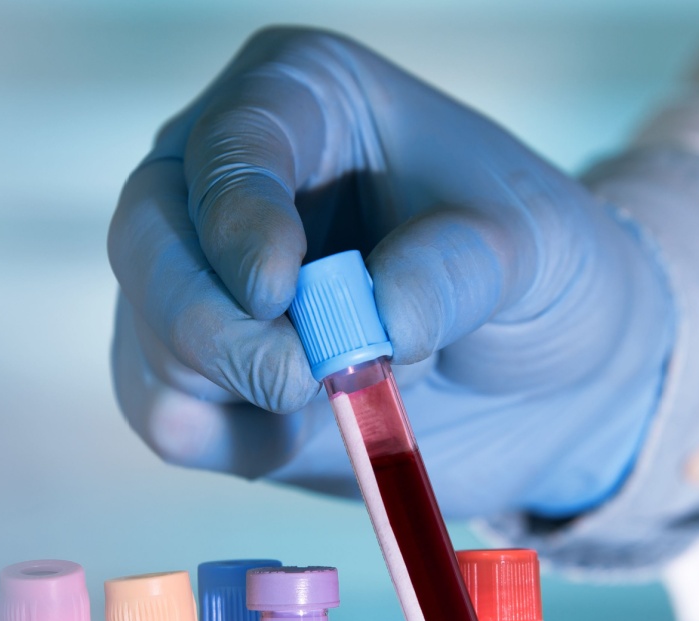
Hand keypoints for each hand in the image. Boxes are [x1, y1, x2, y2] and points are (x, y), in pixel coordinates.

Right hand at [109, 27, 672, 517]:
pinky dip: (229, 440)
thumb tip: (375, 321)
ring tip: (342, 394)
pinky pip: (165, 414)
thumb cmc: (540, 274)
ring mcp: (201, 278)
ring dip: (235, 386)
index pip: (231, 143)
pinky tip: (305, 431)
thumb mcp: (536, 248)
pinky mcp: (202, 373)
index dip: (237, 217)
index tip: (277, 290)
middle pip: (148, 236)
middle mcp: (225, 179)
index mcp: (303, 100)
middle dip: (210, 323)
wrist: (551, 374)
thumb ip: (458, 269)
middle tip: (297, 379)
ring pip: (150, 334)